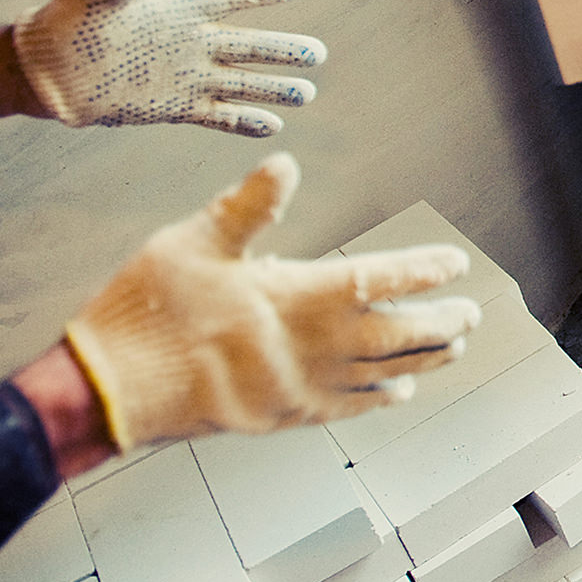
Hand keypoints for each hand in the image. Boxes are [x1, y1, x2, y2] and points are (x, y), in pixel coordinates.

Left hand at [13, 0, 324, 136]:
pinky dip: (243, 121)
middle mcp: (188, 43)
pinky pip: (216, 114)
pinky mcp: (172, 106)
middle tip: (318, 54)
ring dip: (273, 88)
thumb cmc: (65, 24)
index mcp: (177, 10)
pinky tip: (271, 125)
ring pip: (240, 82)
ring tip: (307, 92)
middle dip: (283, 50)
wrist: (41, 74)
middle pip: (248, 46)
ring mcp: (183, 76)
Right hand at [64, 153, 478, 451]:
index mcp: (297, 298)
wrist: (110, 390)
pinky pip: (347, 408)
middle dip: (439, 323)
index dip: (423, 271)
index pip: (380, 280)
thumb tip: (285, 164)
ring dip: (422, 360)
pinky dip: (379, 398)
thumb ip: (247, 206)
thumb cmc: (147, 312)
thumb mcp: (194, 243)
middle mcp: (312, 348)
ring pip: (382, 374)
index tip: (455, 263)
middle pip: (397, 336)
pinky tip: (399, 392)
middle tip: (471, 315)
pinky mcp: (281, 417)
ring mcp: (300, 387)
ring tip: (453, 349)